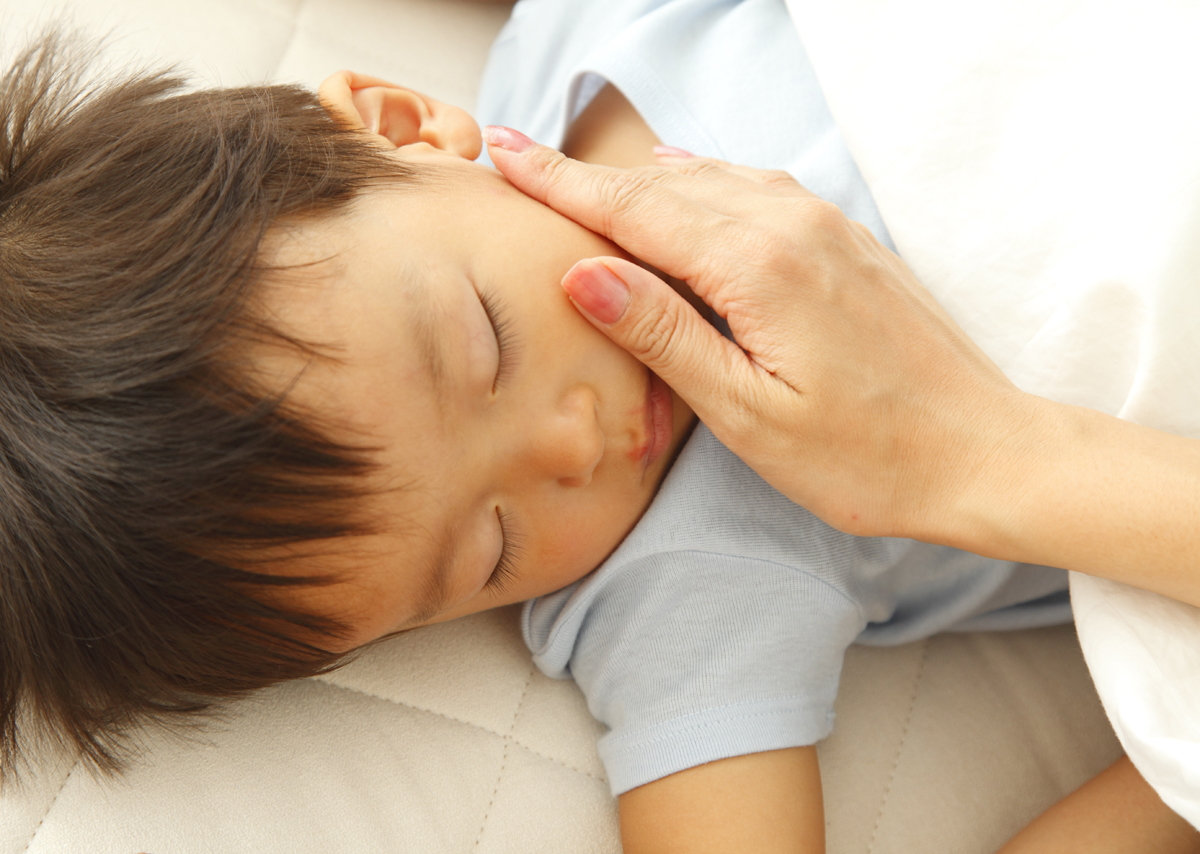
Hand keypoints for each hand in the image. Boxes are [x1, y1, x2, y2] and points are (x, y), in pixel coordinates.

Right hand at [483, 127, 1032, 542]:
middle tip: (520, 156)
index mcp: (757, 264)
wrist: (984, 452)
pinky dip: (700, 182)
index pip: (633, 209)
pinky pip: (754, 188)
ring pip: (709, 178)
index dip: (559, 181)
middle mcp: (791, 223)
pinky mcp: (845, 240)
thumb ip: (662, 332)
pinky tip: (681, 181)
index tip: (501, 153)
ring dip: (640, 176)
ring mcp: (824, 225)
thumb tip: (582, 270)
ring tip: (582, 174)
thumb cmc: (865, 455)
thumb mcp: (745, 412)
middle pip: (663, 184)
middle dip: (586, 172)